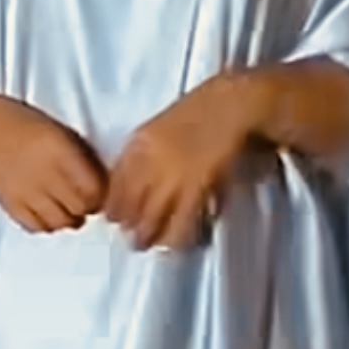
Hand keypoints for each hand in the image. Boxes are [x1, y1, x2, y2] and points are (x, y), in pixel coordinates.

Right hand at [0, 92, 106, 234]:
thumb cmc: (19, 122)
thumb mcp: (60, 131)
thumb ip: (81, 157)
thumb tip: (101, 181)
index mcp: (61, 152)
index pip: (95, 190)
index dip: (101, 193)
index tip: (98, 188)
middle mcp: (45, 175)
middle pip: (81, 209)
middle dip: (87, 206)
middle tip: (83, 197)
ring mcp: (26, 192)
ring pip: (61, 223)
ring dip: (68, 217)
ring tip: (64, 205)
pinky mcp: (11, 204)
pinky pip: (36, 226)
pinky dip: (46, 223)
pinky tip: (45, 210)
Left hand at [106, 75, 259, 250]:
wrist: (234, 103)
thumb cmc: (200, 113)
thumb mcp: (159, 128)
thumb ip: (142, 154)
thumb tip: (126, 185)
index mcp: (138, 143)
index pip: (114, 186)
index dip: (113, 208)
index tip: (116, 220)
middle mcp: (150, 161)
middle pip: (129, 206)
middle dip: (129, 227)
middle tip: (134, 239)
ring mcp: (174, 175)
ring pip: (152, 219)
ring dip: (149, 236)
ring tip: (152, 244)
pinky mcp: (199, 187)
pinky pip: (182, 221)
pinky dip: (177, 235)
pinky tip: (177, 240)